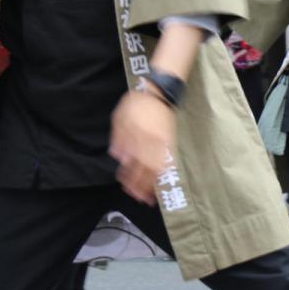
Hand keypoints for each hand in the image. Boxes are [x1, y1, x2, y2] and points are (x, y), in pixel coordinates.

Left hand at [110, 90, 176, 204]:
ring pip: (157, 166)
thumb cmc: (136, 104)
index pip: (131, 161)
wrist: (158, 92)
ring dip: (152, 182)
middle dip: (140, 185)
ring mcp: (161, 141)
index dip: (128, 176)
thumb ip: (119, 138)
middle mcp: (150, 141)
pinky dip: (163, 171)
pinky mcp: (169, 140)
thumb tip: (119, 157)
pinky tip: (159, 178)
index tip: (124, 186)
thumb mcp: (120, 118)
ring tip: (148, 195)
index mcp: (136, 135)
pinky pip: (167, 159)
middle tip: (136, 197)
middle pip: (145, 168)